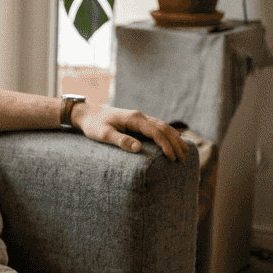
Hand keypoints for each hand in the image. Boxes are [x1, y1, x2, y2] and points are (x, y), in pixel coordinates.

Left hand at [72, 103, 189, 161]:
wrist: (88, 113)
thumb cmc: (94, 125)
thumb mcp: (104, 134)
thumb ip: (120, 141)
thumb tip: (138, 149)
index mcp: (134, 119)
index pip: (156, 132)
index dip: (166, 145)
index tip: (172, 157)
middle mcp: (140, 116)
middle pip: (163, 128)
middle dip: (175, 143)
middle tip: (183, 159)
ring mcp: (140, 118)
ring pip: (163, 126)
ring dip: (174, 138)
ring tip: (184, 151)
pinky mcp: (138, 121)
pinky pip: (157, 127)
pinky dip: (168, 134)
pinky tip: (173, 140)